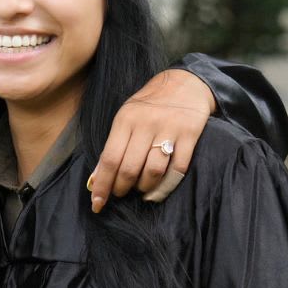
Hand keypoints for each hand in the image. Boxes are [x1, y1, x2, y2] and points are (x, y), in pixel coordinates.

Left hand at [88, 69, 214, 211]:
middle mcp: (146, 124)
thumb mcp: (126, 117)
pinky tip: (159, 189)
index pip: (110, 159)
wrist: (185, 83)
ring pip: (153, 171)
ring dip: (144, 188)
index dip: (103, 185)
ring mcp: (169, 129)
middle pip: (130, 168)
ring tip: (140, 190)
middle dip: (122, 188)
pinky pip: (178, 168)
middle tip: (121, 193)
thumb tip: (96, 178)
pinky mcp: (190, 134)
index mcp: (125, 119)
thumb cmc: (150, 105)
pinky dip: (167, 185)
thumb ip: (113, 146)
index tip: (97, 204)